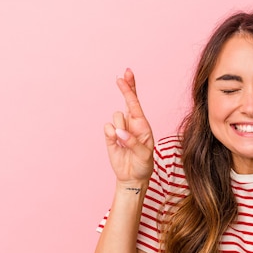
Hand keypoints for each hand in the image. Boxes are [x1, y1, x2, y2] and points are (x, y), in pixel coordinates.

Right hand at [104, 68, 153, 182]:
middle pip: (126, 101)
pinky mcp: (110, 137)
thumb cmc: (143, 165)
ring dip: (120, 128)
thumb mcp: (144, 156)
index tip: (126, 75)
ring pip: (116, 117)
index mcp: (143, 125)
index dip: (131, 89)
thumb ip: (133, 143)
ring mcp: (120, 129)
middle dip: (125, 88)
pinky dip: (111, 135)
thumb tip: (119, 132)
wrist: (132, 178)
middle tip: (121, 77)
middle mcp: (132, 124)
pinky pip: (107, 128)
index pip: (136, 104)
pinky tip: (117, 144)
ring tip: (126, 143)